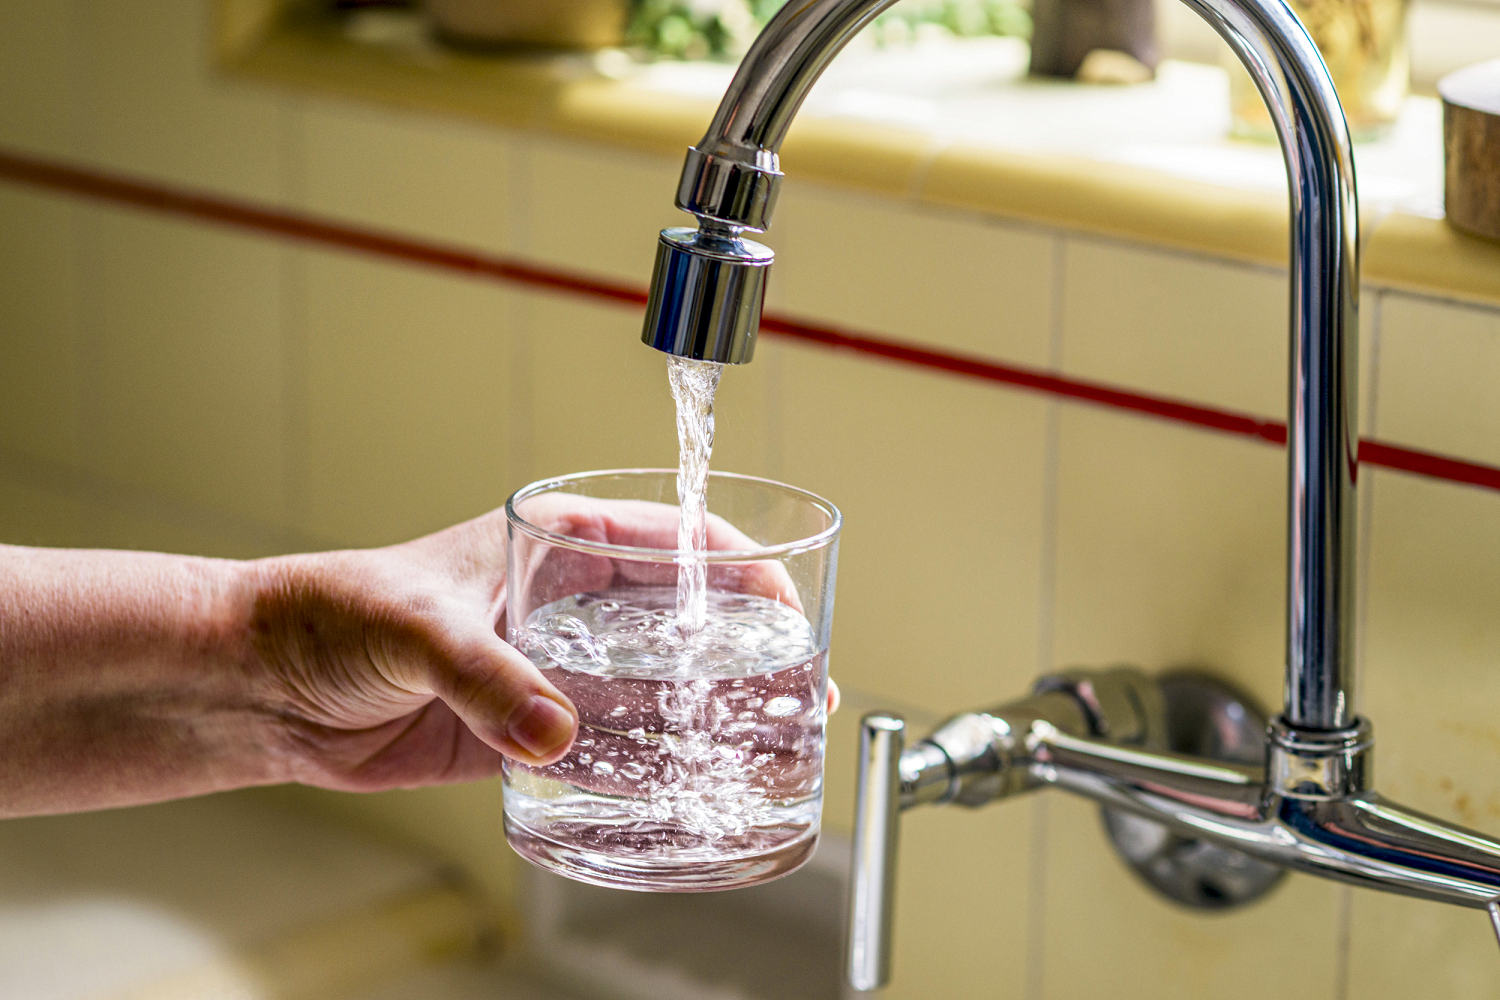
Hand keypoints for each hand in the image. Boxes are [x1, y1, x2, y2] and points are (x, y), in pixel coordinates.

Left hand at [252, 499, 836, 793]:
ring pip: (654, 683)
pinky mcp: (526, 726)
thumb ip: (485, 676)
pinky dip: (646, 761)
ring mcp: (552, 665)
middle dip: (744, 649)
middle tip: (797, 692)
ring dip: (706, 711)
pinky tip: (683, 784)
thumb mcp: (413, 625)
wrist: (264, 686)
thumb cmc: (326, 613)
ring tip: (763, 744)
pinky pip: (605, 743)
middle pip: (683, 617)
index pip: (674, 541)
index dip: (740, 570)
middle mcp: (566, 601)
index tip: (787, 611)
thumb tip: (555, 730)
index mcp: (554, 541)